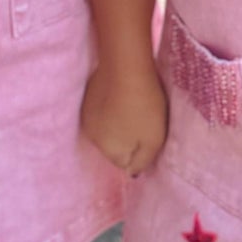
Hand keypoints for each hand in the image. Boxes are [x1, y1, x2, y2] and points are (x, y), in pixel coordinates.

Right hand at [81, 61, 167, 175]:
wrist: (126, 67)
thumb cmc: (145, 107)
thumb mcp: (154, 141)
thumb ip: (142, 162)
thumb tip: (132, 174)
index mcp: (109, 151)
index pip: (125, 163)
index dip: (140, 152)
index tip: (150, 136)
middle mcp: (93, 138)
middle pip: (114, 147)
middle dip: (128, 139)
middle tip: (145, 121)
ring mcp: (87, 116)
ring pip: (107, 128)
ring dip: (118, 122)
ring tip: (135, 106)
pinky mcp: (87, 97)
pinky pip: (102, 110)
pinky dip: (111, 107)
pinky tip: (122, 94)